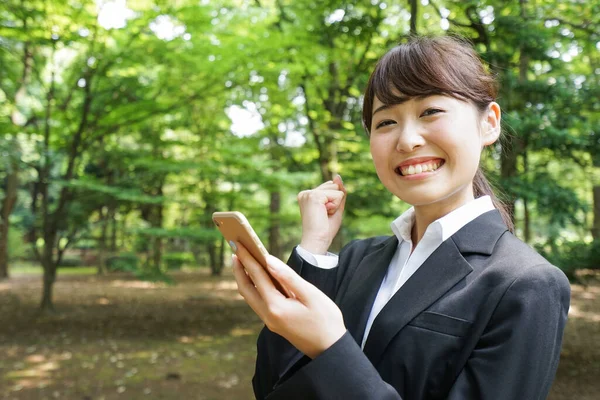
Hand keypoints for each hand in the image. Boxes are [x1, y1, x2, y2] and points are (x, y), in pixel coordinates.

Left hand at [232, 242, 345, 358]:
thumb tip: (269, 260)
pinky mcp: (274, 323)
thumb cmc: (325, 320)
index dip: (247, 258)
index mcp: (276, 307)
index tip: (238, 242)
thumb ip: (288, 277)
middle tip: (234, 248)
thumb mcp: (311, 295)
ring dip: (244, 277)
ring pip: (250, 296)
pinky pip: (258, 301)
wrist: (330, 348)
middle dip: (239, 268)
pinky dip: (253, 286)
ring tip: (242, 259)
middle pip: (246, 288)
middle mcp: (268, 315)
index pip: (257, 276)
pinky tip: (257, 277)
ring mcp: (269, 321)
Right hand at [297, 174, 346, 253]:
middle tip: (324, 215)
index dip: (334, 202)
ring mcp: (309, 193)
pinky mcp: (314, 196)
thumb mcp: (336, 207)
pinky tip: (325, 213)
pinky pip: (337, 195)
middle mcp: (306, 193)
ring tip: (324, 215)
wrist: (318, 240)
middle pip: (334, 186)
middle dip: (335, 201)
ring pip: (336, 189)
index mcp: (308, 195)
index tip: (324, 214)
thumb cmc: (325, 229)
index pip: (331, 187)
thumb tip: (337, 175)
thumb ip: (338, 192)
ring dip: (336, 204)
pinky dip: (335, 206)